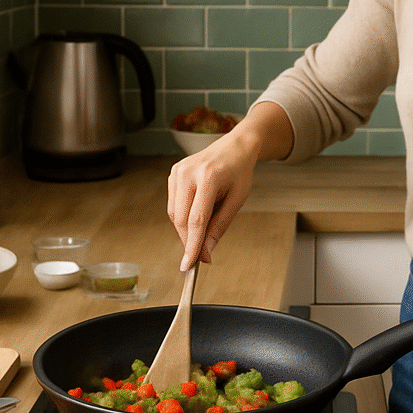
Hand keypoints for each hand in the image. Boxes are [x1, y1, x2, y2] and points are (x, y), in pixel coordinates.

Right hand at [167, 131, 257, 270]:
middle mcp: (188, 173)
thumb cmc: (239, 172)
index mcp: (209, 177)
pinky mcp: (173, 173)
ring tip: (206, 223)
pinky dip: (183, 216)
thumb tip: (206, 254)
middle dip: (189, 240)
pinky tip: (198, 212)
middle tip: (202, 255)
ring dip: (186, 229)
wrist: (234, 147)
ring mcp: (177, 171)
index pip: (196, 220)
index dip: (191, 245)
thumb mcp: (237, 200)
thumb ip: (220, 226)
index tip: (188, 266)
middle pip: (180, 219)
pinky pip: (173, 205)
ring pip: (173, 214)